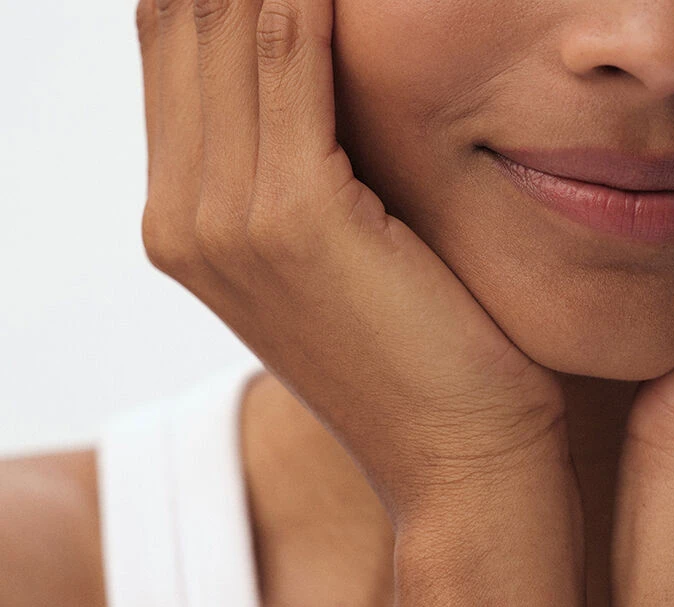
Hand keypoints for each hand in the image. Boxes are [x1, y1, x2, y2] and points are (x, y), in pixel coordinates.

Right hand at [135, 0, 567, 528]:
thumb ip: (306, 168)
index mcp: (188, 223)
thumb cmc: (429, 361)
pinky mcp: (296, 216)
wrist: (462, 461)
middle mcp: (183, 217)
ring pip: (226, 16)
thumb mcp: (344, 259)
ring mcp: (225, 219)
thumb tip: (319, 65)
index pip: (176, 43)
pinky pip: (292, 52)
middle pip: (184, 16)